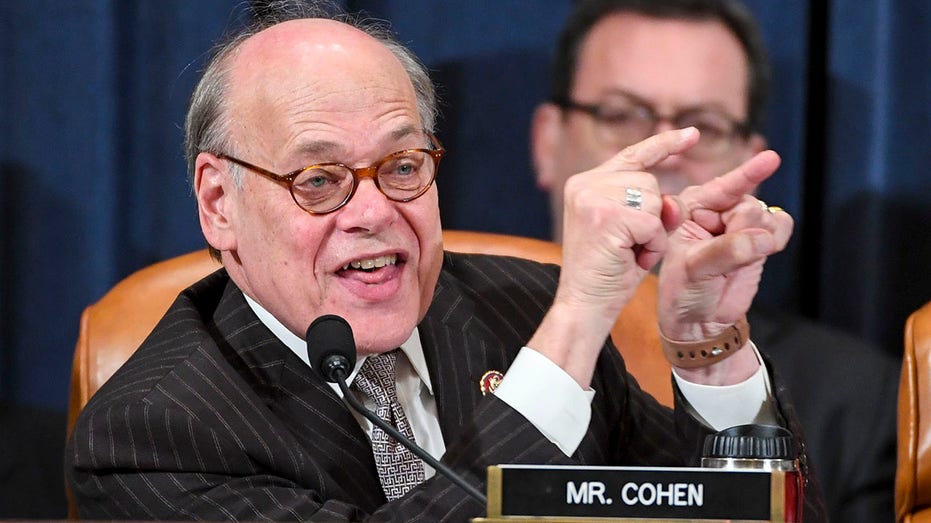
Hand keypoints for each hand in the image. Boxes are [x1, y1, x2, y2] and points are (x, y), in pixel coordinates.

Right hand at [529, 128, 700, 386]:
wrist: (583, 306)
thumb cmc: (606, 274)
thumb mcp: (629, 231)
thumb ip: (650, 206)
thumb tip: (675, 201)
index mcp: (584, 184)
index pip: (632, 155)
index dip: (664, 144)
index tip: (692, 134)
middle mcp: (584, 184)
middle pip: (650, 182)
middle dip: (653, 217)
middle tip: (628, 247)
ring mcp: (592, 198)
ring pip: (655, 201)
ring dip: (653, 233)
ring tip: (628, 253)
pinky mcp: (607, 216)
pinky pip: (655, 223)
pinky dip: (652, 246)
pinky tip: (631, 259)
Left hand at [658, 148, 792, 382]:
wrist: (699, 319)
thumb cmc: (685, 291)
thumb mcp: (696, 270)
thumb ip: (726, 251)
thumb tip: (762, 239)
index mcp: (690, 207)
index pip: (722, 187)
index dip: (746, 174)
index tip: (772, 159)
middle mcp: (715, 208)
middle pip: (748, 205)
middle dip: (742, 232)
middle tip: (724, 258)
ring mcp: (739, 221)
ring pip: (767, 215)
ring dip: (760, 239)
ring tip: (736, 261)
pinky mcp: (760, 235)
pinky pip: (781, 224)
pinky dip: (777, 238)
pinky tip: (762, 251)